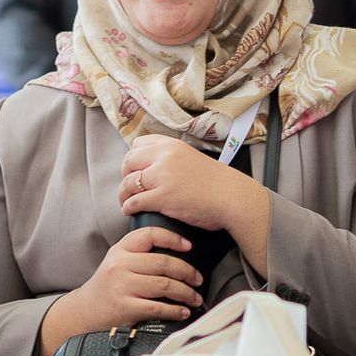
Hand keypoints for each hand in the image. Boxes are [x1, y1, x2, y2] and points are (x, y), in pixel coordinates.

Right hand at [61, 226, 203, 330]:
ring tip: (195, 297)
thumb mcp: (116, 260)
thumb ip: (139, 253)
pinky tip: (183, 311)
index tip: (189, 246)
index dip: (173, 238)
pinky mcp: (125, 307)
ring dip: (186, 293)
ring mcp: (122, 286)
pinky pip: (158, 308)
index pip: (150, 234)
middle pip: (163, 262)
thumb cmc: (107, 285)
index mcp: (120, 250)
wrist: (84, 311)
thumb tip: (177, 253)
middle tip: (198, 279)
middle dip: (187, 271)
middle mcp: (120, 265)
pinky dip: (175, 310)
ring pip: (164, 285)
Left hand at [119, 134, 261, 232]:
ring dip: (123, 194)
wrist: (231, 197)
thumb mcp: (190, 157)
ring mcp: (162, 177)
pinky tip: (130, 211)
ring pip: (128, 183)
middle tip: (129, 187)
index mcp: (171, 145)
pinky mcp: (163, 198)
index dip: (133, 158)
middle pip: (129, 162)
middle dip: (125, 175)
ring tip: (126, 202)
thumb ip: (171, 157)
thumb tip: (152, 165)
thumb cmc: (215, 182)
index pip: (138, 144)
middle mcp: (164, 157)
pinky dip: (128, 207)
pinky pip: (134, 201)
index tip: (135, 170)